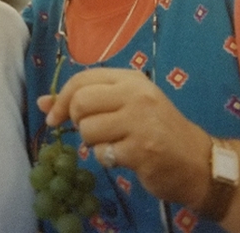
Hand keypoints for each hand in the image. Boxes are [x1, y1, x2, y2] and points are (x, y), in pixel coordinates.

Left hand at [38, 68, 211, 208]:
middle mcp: (135, 94)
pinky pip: (101, 153)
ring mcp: (139, 121)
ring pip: (87, 129)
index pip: (81, 79)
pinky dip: (105, 158)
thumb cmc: (155, 127)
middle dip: (76, 120)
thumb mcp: (123, 104)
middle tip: (89, 130)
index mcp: (129, 78)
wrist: (197, 161)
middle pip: (80, 102)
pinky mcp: (141, 150)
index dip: (60, 98)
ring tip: (112, 142)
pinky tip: (123, 156)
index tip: (52, 116)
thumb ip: (84, 99)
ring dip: (92, 142)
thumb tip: (41, 103)